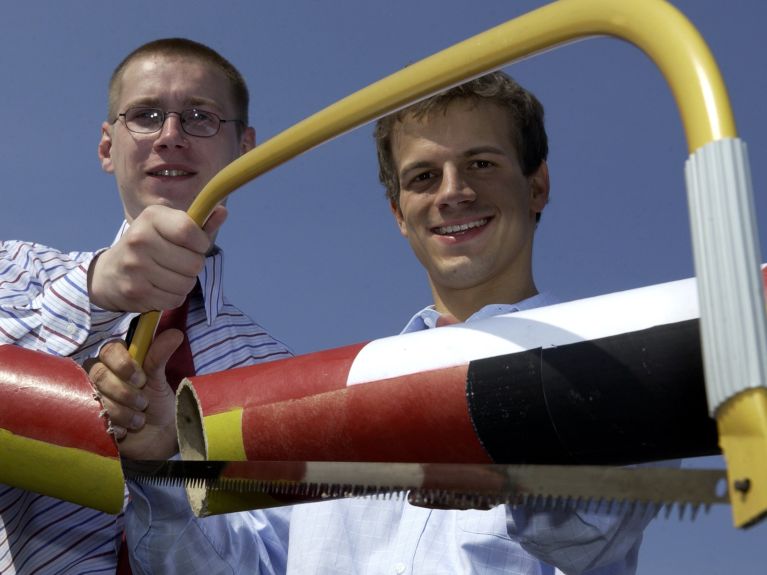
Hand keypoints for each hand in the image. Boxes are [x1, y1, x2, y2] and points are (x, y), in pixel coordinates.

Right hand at [87, 330, 182, 459]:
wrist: (158, 437)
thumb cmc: (158, 403)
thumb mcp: (159, 380)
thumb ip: (160, 357)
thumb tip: (175, 334)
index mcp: (118, 361)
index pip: (109, 349)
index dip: (123, 363)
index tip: (141, 378)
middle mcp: (101, 375)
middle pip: (98, 373)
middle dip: (123, 391)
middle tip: (143, 402)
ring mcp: (92, 396)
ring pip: (95, 397)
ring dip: (122, 411)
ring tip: (140, 420)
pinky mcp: (88, 418)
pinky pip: (92, 418)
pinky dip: (113, 426)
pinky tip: (125, 431)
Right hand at [88, 204, 226, 311]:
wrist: (110, 273)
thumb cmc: (149, 246)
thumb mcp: (171, 227)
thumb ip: (199, 223)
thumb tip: (223, 212)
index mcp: (152, 216)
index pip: (189, 231)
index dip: (201, 243)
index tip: (195, 245)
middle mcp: (140, 239)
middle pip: (193, 263)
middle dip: (193, 266)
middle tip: (178, 262)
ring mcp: (136, 266)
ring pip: (186, 284)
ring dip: (184, 283)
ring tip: (168, 275)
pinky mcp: (136, 291)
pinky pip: (174, 299)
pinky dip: (173, 297)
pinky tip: (160, 287)